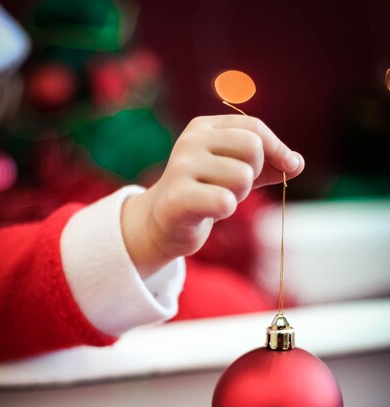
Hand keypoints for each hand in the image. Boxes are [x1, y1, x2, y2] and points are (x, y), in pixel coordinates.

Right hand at [121, 115, 303, 277]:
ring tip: (218, 199)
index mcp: (204, 128)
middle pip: (252, 147)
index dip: (278, 149)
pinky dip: (226, 209)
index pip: (254, 128)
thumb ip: (267, 165)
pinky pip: (225, 200)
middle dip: (254, 173)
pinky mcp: (178, 198)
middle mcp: (190, 142)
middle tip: (234, 187)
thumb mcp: (235, 172)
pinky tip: (210, 212)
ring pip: (242, 176)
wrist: (163, 223)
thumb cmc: (203, 193)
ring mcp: (181, 168)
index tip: (291, 167)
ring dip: (239, 195)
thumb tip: (298, 164)